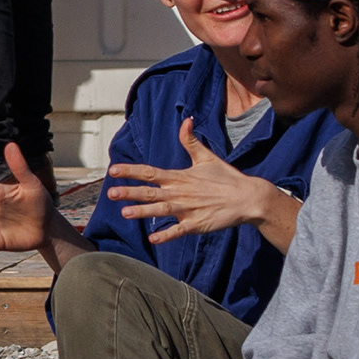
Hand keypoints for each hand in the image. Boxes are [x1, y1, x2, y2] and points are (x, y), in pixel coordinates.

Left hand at [106, 116, 296, 245]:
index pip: (150, 172)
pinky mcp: (197, 224)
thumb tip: (187, 120)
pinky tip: (153, 238)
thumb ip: (191, 140)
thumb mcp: (206, 157)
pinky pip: (178, 231)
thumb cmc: (226, 177)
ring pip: (161, 211)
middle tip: (111, 193)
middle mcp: (180, 193)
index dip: (131, 171)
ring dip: (143, 212)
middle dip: (130, 192)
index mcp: (180, 177)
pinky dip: (166, 234)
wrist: (247, 197)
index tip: (113, 170)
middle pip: (150, 192)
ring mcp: (188, 210)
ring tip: (125, 213)